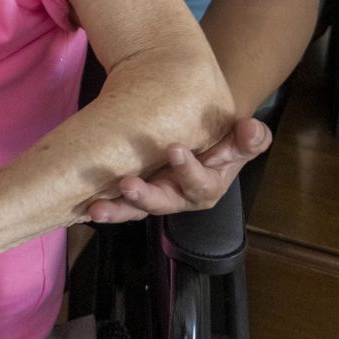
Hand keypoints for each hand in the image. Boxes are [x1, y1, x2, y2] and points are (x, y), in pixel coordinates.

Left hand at [83, 117, 271, 223]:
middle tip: (128, 184)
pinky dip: (105, 206)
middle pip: (163, 202)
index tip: (176, 149)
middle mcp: (179, 197)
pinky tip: (86, 207)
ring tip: (96, 209)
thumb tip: (252, 129)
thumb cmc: (224, 140)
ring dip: (117, 209)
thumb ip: (250, 138)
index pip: (200, 183)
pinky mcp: (136, 194)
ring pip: (136, 209)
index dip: (189, 170)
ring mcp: (156, 197)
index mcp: (207, 186)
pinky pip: (121, 204)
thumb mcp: (242, 139)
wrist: (204, 138)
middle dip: (145, 197)